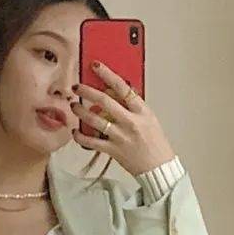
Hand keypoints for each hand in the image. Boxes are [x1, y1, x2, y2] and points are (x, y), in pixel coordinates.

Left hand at [71, 60, 175, 178]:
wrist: (159, 167)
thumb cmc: (155, 143)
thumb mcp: (149, 119)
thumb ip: (133, 107)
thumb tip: (116, 93)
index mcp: (141, 111)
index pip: (123, 87)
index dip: (107, 74)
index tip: (96, 66)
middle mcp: (130, 122)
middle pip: (105, 101)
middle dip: (87, 91)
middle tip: (77, 86)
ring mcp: (120, 137)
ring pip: (95, 120)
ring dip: (81, 111)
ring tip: (74, 105)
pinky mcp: (113, 150)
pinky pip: (91, 142)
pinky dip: (81, 136)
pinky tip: (76, 131)